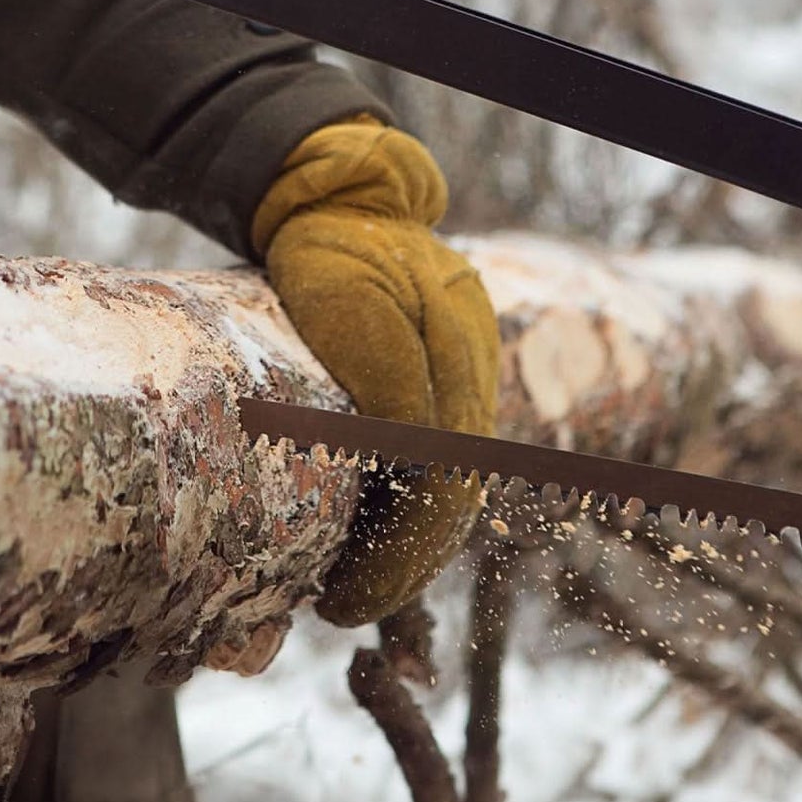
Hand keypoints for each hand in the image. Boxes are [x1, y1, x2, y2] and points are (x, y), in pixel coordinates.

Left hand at [253, 117, 499, 624]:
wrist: (335, 194)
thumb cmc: (329, 250)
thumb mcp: (352, 309)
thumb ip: (393, 390)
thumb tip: (412, 481)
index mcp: (459, 356)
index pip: (446, 485)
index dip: (400, 554)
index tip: (346, 598)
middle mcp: (472, 370)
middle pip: (455, 496)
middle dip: (404, 563)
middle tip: (345, 606)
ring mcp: (463, 370)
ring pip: (451, 483)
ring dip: (411, 544)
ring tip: (359, 585)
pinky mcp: (442, 371)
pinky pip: (439, 456)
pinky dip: (411, 505)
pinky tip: (377, 534)